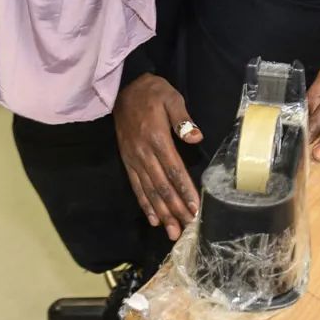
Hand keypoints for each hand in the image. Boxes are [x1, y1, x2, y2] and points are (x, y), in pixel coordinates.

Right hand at [114, 74, 202, 240]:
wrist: (123, 87)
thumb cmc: (152, 92)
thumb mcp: (170, 97)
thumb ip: (182, 118)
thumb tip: (196, 137)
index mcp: (157, 138)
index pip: (174, 170)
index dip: (185, 191)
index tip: (195, 209)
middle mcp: (144, 153)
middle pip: (162, 186)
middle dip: (176, 210)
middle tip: (188, 229)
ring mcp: (134, 158)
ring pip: (149, 191)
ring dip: (161, 213)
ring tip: (172, 232)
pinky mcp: (127, 159)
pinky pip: (136, 185)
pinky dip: (144, 204)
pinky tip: (153, 218)